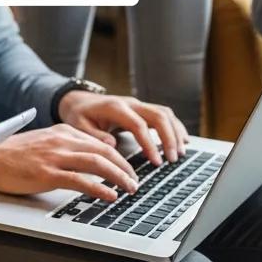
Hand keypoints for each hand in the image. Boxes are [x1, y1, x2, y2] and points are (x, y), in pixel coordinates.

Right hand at [0, 124, 139, 202]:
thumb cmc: (12, 154)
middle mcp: (60, 140)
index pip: (98, 142)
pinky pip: (80, 180)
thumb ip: (64, 146)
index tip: (128, 169)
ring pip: (96, 163)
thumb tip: (87, 159)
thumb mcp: (42, 141)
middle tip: (135, 181)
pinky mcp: (47, 173)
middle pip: (103, 151)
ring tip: (130, 188)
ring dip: (118, 177)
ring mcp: (54, 156)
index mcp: (60, 130)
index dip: (118, 157)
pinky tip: (110, 196)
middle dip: (124, 167)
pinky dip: (99, 189)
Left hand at [57, 92, 188, 166]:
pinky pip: (163, 114)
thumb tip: (112, 144)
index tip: (156, 162)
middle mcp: (130, 103)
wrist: (78, 100)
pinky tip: (183, 140)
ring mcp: (137, 104)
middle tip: (173, 159)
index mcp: (115, 108)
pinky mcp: (142, 109)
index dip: (149, 143)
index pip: (138, 124)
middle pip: (157, 116)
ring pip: (164, 113)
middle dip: (169, 138)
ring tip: (181, 153)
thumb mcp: (79, 125)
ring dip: (175, 132)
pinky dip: (175, 126)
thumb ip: (95, 135)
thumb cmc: (79, 115)